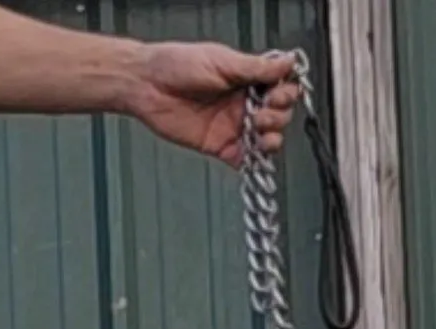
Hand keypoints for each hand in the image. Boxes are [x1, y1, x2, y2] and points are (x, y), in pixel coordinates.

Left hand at [127, 43, 298, 165]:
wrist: (147, 86)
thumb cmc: (176, 65)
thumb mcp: (222, 61)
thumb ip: (256, 67)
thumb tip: (287, 62)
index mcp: (245, 78)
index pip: (279, 89)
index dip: (285, 93)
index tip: (278, 94)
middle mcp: (242, 102)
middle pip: (278, 115)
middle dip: (278, 115)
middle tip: (263, 112)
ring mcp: (234, 126)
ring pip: (267, 139)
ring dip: (271, 137)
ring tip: (258, 129)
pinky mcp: (221, 146)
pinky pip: (246, 159)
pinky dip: (254, 160)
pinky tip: (253, 152)